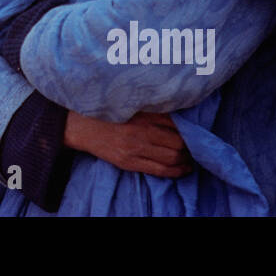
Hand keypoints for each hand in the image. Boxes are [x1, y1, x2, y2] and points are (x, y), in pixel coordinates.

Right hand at [64, 111, 192, 177]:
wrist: (81, 126)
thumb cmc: (108, 113)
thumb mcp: (130, 104)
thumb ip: (152, 108)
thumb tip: (179, 115)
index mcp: (141, 113)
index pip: (175, 122)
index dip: (189, 129)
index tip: (194, 131)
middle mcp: (140, 131)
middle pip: (177, 141)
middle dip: (189, 145)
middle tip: (193, 145)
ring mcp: (135, 149)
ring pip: (172, 157)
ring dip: (185, 158)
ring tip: (189, 157)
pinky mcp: (129, 162)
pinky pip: (160, 171)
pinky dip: (176, 171)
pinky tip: (183, 169)